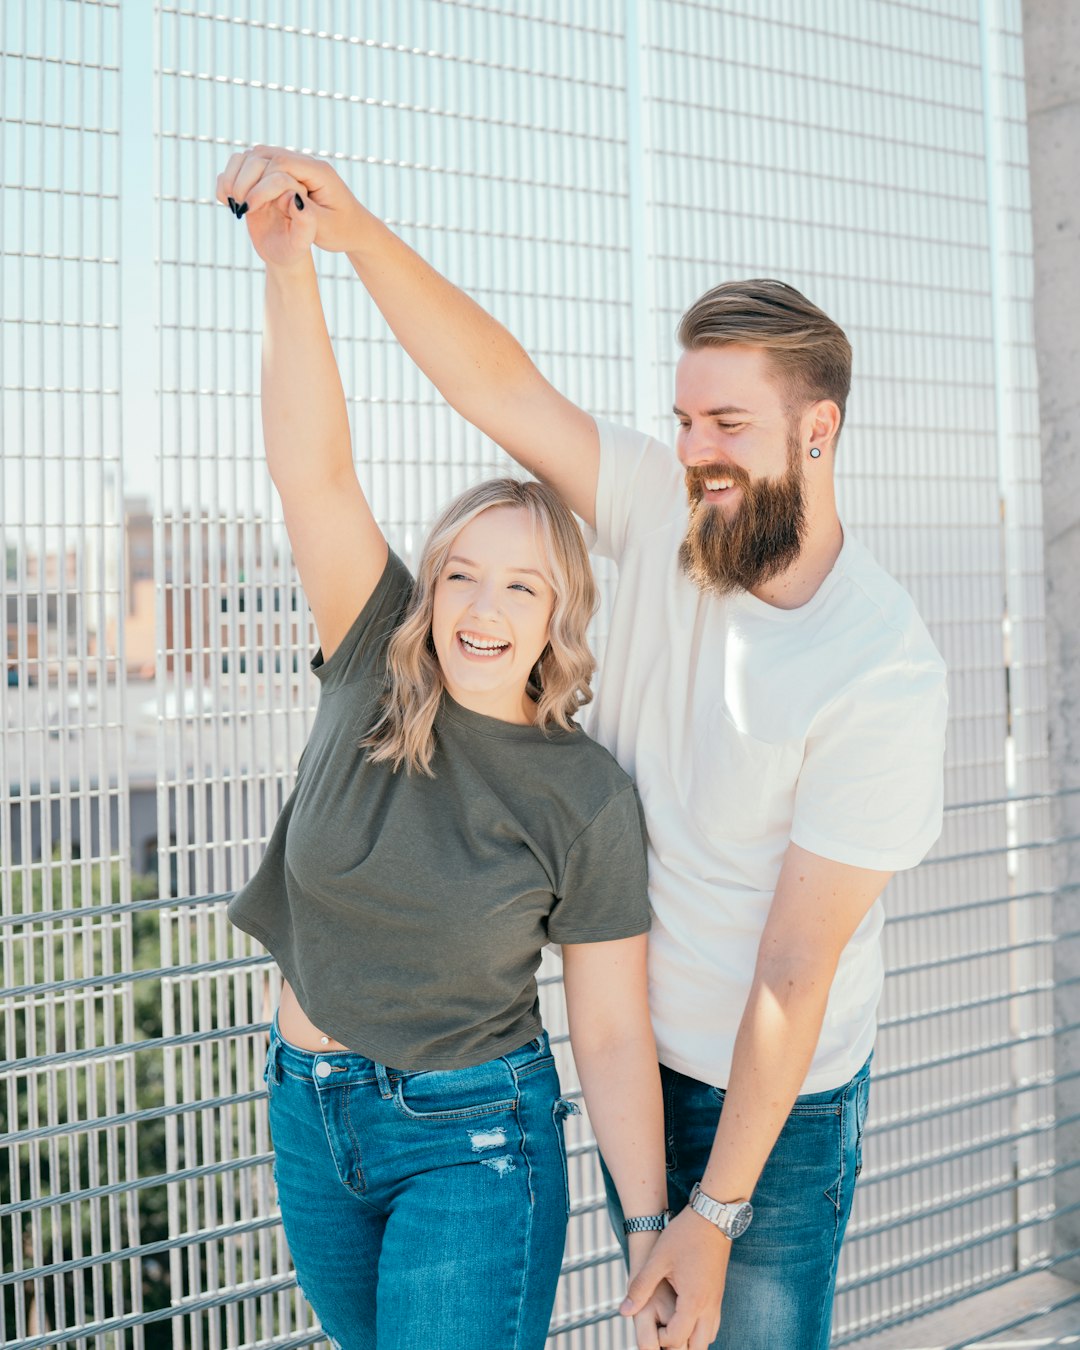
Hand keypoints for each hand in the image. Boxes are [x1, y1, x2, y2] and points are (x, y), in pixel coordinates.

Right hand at [217, 146, 366, 254]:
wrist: (353, 227)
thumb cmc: (342, 230)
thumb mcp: (326, 228)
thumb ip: (307, 214)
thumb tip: (289, 197)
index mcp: (318, 172)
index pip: (282, 164)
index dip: (260, 183)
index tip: (249, 207)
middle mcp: (305, 163)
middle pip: (264, 154)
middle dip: (245, 177)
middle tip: (236, 204)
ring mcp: (294, 164)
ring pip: (256, 156)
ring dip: (239, 175)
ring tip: (230, 201)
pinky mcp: (285, 172)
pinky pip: (257, 165)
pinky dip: (240, 176)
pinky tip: (232, 198)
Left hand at [620, 1208, 728, 1349]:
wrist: (713, 1216)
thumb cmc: (684, 1235)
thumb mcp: (658, 1259)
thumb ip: (640, 1287)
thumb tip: (623, 1311)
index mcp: (693, 1301)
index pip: (676, 1339)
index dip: (660, 1339)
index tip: (650, 1325)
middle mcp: (709, 1307)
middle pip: (697, 1347)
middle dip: (678, 1347)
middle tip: (662, 1334)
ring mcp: (717, 1302)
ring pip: (708, 1338)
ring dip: (691, 1340)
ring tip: (671, 1328)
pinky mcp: (718, 1295)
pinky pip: (712, 1325)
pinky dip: (699, 1329)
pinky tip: (684, 1317)